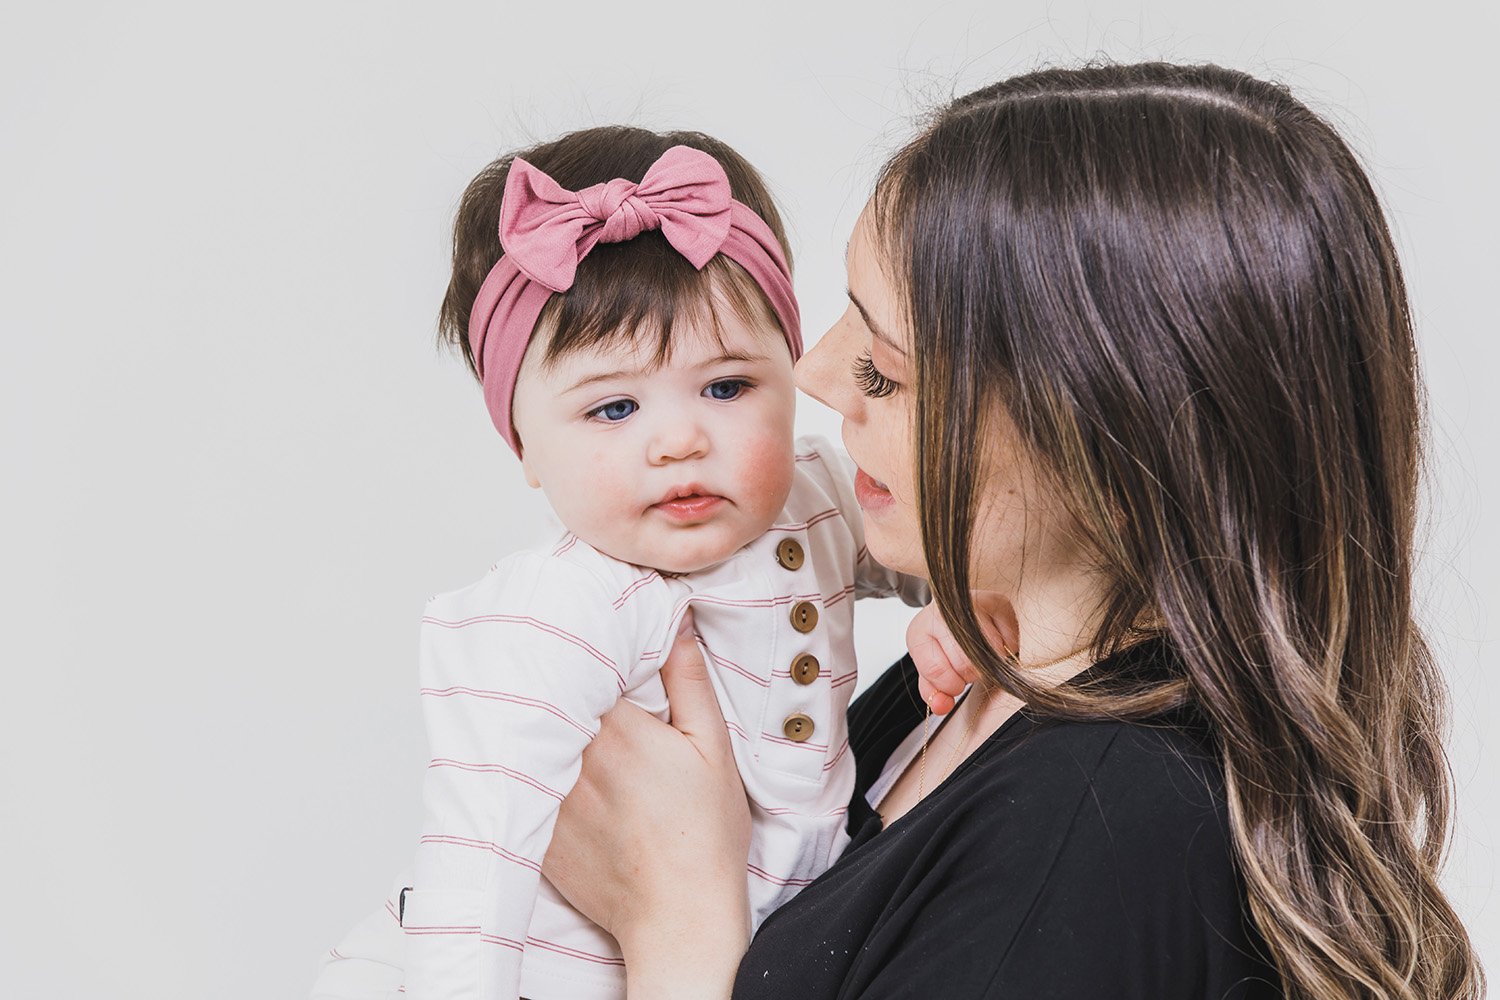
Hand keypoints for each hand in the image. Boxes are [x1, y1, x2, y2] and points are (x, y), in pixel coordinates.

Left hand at [543, 616, 749, 998]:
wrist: (679, 915)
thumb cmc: (703, 838)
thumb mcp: (713, 748)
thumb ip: (689, 681)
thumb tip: (676, 625)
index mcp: (617, 729)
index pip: (581, 665)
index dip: (579, 647)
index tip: (581, 633)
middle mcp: (573, 758)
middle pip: (547, 697)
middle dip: (552, 678)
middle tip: (549, 653)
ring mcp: (548, 797)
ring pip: (527, 737)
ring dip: (531, 718)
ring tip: (531, 695)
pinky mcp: (536, 832)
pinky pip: (518, 784)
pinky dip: (522, 768)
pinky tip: (529, 757)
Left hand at [906, 593, 1018, 713]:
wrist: (953, 611)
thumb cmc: (941, 643)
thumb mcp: (929, 669)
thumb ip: (933, 693)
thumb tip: (942, 707)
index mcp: (919, 631)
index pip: (937, 671)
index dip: (950, 685)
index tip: (954, 683)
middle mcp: (942, 613)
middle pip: (966, 663)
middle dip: (970, 675)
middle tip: (968, 669)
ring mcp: (971, 603)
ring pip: (991, 653)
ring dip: (989, 664)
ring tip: (980, 656)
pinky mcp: (998, 602)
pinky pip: (1010, 641)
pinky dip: (1006, 650)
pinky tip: (994, 643)